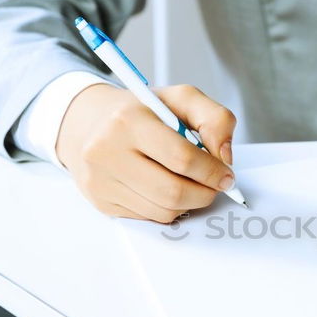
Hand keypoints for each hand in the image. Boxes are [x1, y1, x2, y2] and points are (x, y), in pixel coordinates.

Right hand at [56, 84, 235, 222]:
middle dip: (204, 193)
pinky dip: (168, 207)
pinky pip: (150, 217)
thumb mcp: (182, 99)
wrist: (90, 122)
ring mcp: (100, 180)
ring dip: (189, 202)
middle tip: (214, 185)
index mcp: (128, 120)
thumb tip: (225, 156)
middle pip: (173, 192)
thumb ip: (215, 119)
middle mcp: (107, 151)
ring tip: (192, 184)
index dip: (212, 172)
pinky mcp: (101, 202)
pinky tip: (167, 188)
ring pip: (164, 210)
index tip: (226, 175)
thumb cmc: (142, 112)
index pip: (182, 158)